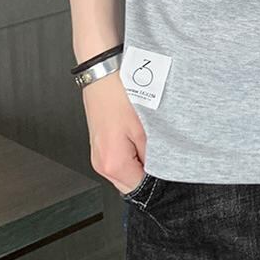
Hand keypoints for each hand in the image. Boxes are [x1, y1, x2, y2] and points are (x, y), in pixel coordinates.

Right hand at [82, 70, 147, 192]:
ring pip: (122, 175)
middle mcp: (100, 164)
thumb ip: (152, 155)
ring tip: (143, 140)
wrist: (101, 71)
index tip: (164, 166)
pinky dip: (127, 156)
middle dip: (144, 174)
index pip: (139, 188)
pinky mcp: (97, 146)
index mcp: (112, 163)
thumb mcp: (144, 126)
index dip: (155, 180)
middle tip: (155, 151)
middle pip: (129, 185)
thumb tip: (158, 169)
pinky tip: (133, 136)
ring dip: (136, 164)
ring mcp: (96, 155)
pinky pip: (116, 162)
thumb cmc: (119, 93)